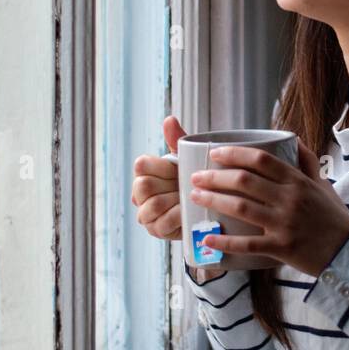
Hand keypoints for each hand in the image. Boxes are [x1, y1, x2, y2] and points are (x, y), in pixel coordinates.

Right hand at [132, 116, 187, 240]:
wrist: (209, 208)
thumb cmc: (193, 179)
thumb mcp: (187, 159)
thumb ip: (177, 139)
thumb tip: (169, 119)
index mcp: (145, 173)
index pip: (141, 164)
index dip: (161, 166)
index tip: (177, 168)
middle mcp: (139, 194)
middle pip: (143, 185)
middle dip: (168, 185)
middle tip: (186, 184)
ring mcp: (146, 214)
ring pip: (152, 204)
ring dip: (174, 201)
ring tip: (190, 197)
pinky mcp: (157, 231)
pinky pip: (163, 222)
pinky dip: (178, 215)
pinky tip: (190, 210)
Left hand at [186, 139, 348, 277]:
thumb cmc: (334, 216)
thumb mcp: (324, 184)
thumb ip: (307, 161)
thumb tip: (293, 138)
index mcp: (298, 181)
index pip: (261, 160)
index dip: (234, 154)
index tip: (215, 153)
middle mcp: (290, 199)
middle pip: (244, 181)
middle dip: (214, 176)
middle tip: (196, 177)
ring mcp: (284, 224)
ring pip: (240, 208)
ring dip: (213, 201)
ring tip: (195, 197)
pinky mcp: (281, 248)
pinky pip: (247, 244)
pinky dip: (224, 241)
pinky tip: (206, 237)